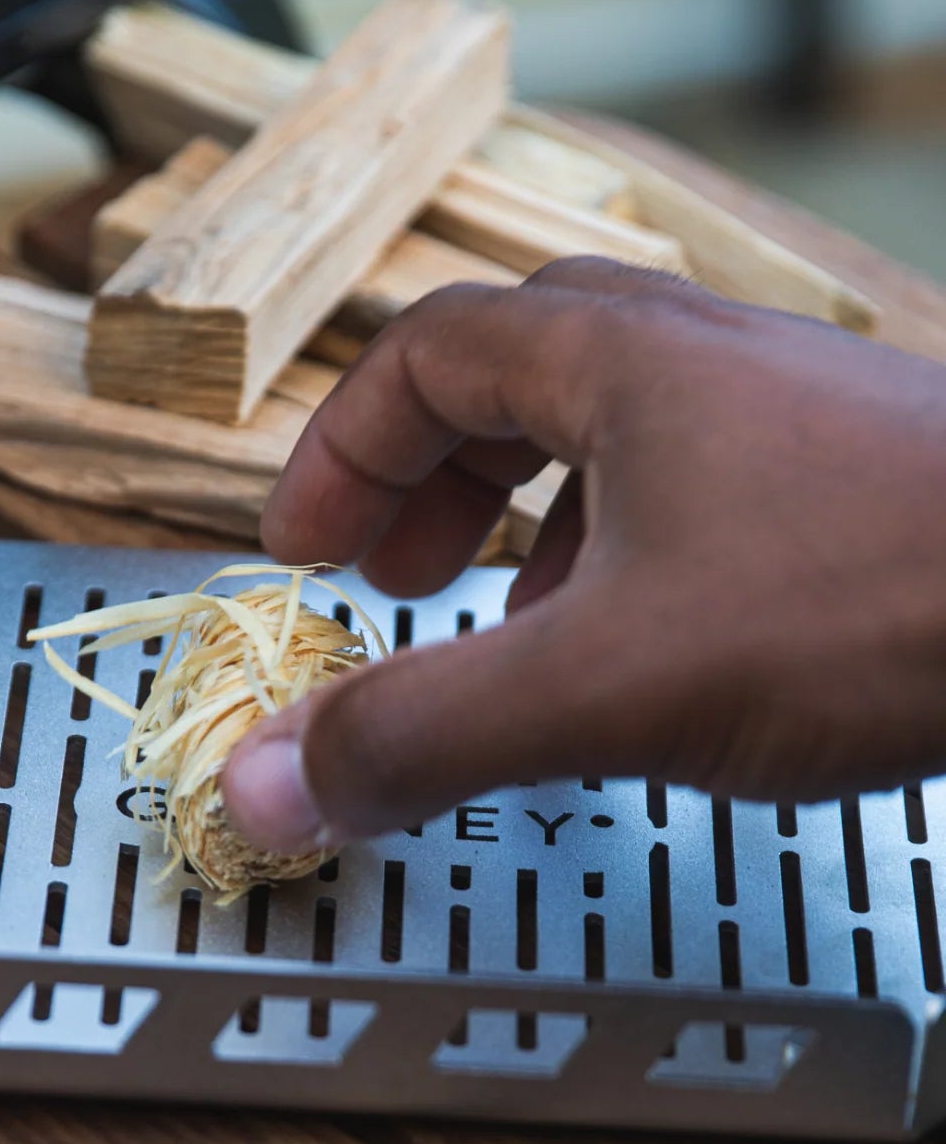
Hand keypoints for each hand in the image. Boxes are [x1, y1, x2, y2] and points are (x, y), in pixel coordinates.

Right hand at [219, 261, 945, 851]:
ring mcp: (793, 423)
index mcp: (622, 360)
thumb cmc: (888, 600)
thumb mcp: (605, 683)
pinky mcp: (855, 494)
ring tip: (503, 639)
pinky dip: (627, 568)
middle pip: (516, 376)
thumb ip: (421, 734)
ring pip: (615, 438)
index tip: (305, 553)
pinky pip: (698, 498)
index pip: (426, 355)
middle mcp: (708, 364)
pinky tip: (644, 668)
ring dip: (527, 530)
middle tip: (389, 579)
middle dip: (429, 482)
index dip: (343, 453)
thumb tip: (261, 788)